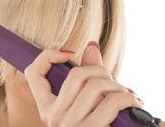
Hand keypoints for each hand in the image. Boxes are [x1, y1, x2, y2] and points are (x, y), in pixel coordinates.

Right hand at [24, 42, 142, 126]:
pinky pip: (111, 103)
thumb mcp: (82, 103)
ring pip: (96, 85)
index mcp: (46, 107)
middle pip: (77, 74)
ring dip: (117, 85)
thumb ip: (86, 74)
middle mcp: (54, 117)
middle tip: (111, 79)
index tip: (68, 53)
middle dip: (101, 70)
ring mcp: (71, 126)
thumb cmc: (92, 126)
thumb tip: (92, 46)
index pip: (32, 72)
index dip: (48, 56)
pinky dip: (126, 98)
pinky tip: (132, 102)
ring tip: (124, 93)